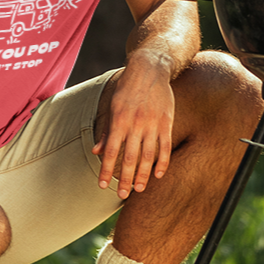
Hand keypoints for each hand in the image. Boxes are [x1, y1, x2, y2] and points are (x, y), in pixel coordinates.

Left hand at [93, 66, 174, 198]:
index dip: (107, 170)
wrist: (149, 69)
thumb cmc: (127, 88)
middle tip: (121, 194)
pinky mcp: (166, 122)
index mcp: (119, 120)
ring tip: (138, 189)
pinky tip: (159, 175)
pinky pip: (165, 146)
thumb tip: (97, 152)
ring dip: (143, 174)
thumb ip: (106, 131)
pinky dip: (163, 162)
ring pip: (148, 155)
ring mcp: (152, 123)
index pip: (111, 151)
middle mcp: (135, 123)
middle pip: (129, 157)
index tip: (102, 185)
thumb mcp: (112, 106)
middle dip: (125, 178)